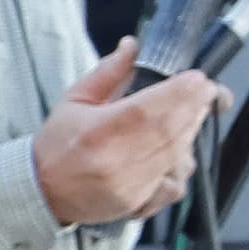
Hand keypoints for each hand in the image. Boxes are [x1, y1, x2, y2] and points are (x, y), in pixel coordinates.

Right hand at [31, 39, 221, 224]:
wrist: (42, 192)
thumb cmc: (58, 145)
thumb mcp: (74, 100)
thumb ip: (108, 72)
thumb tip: (132, 45)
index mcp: (97, 132)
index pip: (147, 110)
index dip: (179, 94)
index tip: (198, 79)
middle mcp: (115, 162)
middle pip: (169, 131)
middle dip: (194, 107)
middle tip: (205, 90)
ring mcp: (129, 186)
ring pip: (177, 155)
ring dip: (191, 132)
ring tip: (191, 114)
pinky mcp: (138, 204)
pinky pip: (176, 184)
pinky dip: (182, 164)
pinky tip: (177, 151)